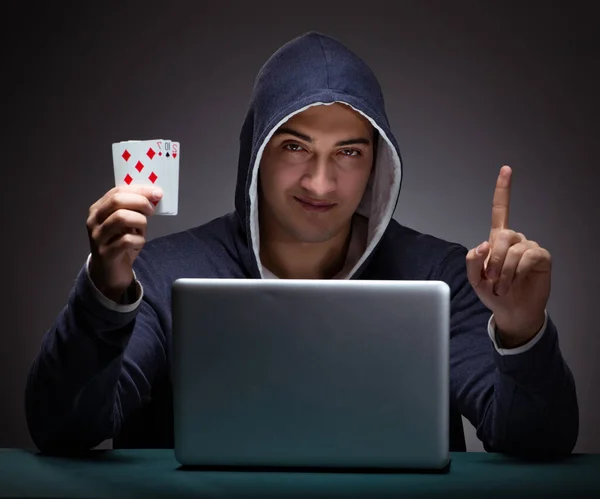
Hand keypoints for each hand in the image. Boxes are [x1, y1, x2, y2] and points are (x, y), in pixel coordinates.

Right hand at [86, 185, 162, 301]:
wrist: (108, 273)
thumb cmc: (119, 244)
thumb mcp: (125, 224)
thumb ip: (133, 209)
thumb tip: (153, 195)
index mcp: (97, 210)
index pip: (117, 191)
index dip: (139, 190)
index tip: (157, 193)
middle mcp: (94, 221)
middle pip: (117, 201)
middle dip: (140, 202)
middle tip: (151, 211)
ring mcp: (97, 238)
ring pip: (121, 218)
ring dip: (140, 221)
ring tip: (142, 230)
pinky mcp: (105, 254)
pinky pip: (127, 240)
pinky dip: (139, 240)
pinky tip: (138, 243)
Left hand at [466, 166, 550, 347]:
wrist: (511, 310)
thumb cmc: (493, 292)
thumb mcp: (474, 278)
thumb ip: (473, 260)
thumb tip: (484, 244)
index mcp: (497, 240)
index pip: (500, 210)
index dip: (503, 190)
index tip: (506, 170)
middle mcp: (515, 239)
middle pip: (502, 236)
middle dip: (494, 259)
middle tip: (491, 279)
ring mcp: (529, 247)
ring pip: (514, 250)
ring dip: (504, 271)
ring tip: (501, 286)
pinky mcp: (542, 257)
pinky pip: (527, 258)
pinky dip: (516, 273)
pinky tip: (514, 282)